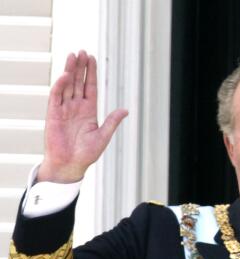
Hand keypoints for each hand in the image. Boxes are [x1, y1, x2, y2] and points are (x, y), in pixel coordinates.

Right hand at [38, 51, 128, 182]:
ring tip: (73, 56)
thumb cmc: (86, 153)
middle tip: (82, 51)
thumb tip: (126, 110)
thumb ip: (112, 122)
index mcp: (89, 110)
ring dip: (70, 71)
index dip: (91, 73)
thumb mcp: (103, 136)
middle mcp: (76, 106)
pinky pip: (56, 96)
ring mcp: (64, 109)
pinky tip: (65, 75)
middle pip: (78, 82)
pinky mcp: (54, 114)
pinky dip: (60, 85)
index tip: (92, 58)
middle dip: (80, 67)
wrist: (70, 165)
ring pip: (67, 85)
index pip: (90, 87)